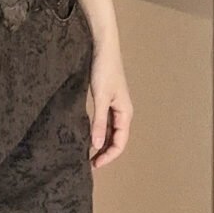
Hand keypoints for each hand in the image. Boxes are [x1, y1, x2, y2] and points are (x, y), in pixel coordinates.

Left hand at [87, 46, 131, 169]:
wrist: (103, 47)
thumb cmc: (104, 70)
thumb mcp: (100, 98)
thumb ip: (99, 122)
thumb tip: (97, 146)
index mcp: (125, 113)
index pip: (120, 143)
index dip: (109, 156)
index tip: (94, 165)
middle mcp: (122, 112)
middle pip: (117, 139)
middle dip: (106, 153)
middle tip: (90, 163)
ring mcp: (115, 105)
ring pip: (111, 131)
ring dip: (102, 143)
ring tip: (88, 153)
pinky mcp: (107, 99)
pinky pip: (105, 122)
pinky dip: (99, 131)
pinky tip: (89, 135)